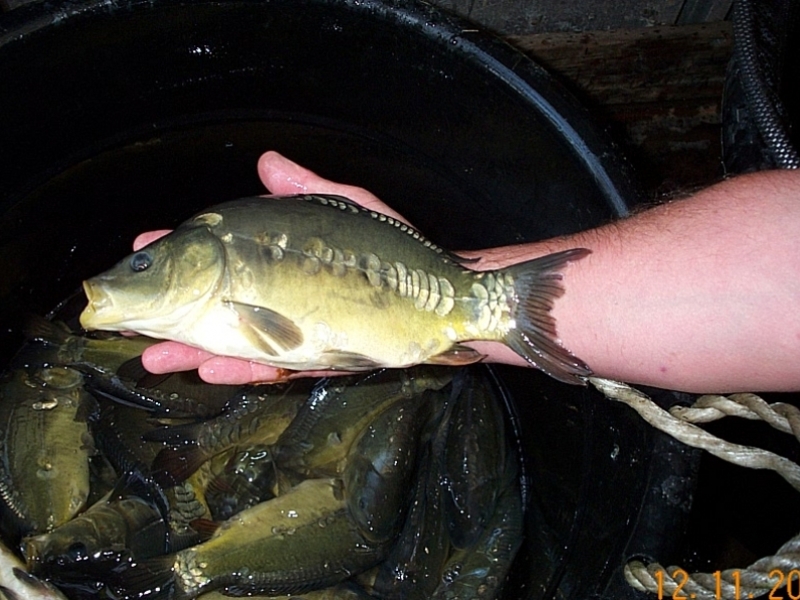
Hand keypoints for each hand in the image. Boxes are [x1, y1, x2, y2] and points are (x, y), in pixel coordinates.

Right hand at [135, 151, 414, 383]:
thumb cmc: (397, 254)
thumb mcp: (350, 210)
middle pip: (216, 306)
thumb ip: (306, 190)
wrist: (443, 303)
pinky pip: (272, 365)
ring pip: (235, 342)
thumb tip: (266, 161)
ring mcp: (296, 328)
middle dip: (171, 313)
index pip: (218, 256)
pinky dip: (239, 366)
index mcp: (280, 257)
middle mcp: (281, 294)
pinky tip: (205, 365)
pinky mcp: (318, 358)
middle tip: (125, 317)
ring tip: (152, 354)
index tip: (144, 243)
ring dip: (192, 349)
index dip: (179, 253)